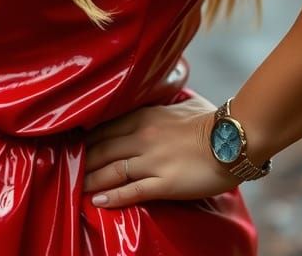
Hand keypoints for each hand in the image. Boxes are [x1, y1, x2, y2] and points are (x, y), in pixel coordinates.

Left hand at [82, 96, 239, 207]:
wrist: (234, 138)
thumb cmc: (213, 120)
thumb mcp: (181, 104)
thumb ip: (164, 105)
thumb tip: (162, 100)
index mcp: (145, 116)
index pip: (106, 127)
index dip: (88, 138)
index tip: (75, 144)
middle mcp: (142, 137)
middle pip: (103, 149)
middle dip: (84, 160)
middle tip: (66, 168)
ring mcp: (152, 160)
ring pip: (112, 170)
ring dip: (92, 179)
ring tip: (77, 187)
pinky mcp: (164, 183)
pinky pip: (132, 191)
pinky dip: (113, 196)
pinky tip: (98, 201)